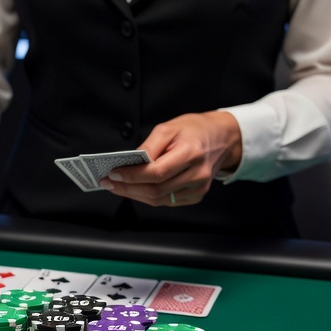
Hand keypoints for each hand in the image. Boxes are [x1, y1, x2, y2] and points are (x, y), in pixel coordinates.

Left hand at [99, 111, 242, 206]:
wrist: (221, 138)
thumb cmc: (193, 130)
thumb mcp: (168, 128)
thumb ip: (148, 146)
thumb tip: (129, 163)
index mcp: (190, 153)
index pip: (156, 172)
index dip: (131, 176)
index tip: (112, 174)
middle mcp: (197, 174)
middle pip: (156, 190)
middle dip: (127, 188)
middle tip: (108, 183)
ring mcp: (198, 188)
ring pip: (159, 200)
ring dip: (135, 195)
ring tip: (117, 187)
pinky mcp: (196, 195)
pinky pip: (167, 202)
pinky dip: (149, 197)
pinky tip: (136, 190)